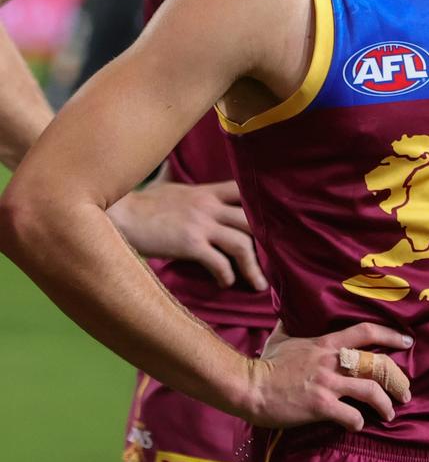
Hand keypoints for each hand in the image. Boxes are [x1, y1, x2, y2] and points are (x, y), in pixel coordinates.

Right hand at [108, 179, 266, 290]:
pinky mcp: (189, 244)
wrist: (119, 214)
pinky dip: (227, 275)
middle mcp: (209, 206)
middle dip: (267, 242)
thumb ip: (187, 188)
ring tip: (258, 284)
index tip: (275, 226)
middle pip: (252, 221)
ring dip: (253, 267)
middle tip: (276, 261)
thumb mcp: (171, 188)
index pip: (245, 193)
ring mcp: (200, 224)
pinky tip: (226, 283)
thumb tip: (183, 177)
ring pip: (241, 244)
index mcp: (207, 192)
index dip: (263, 208)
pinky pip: (218, 262)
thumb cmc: (142, 204)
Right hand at [248, 320, 412, 431]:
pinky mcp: (320, 406)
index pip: (366, 332)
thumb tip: (288, 310)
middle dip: (396, 379)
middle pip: (376, 365)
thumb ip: (291, 325)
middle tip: (405, 391)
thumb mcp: (280, 337)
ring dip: (385, 405)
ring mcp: (327, 383)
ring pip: (370, 391)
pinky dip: (358, 423)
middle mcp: (331, 361)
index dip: (391, 335)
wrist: (250, 387)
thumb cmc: (266, 363)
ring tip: (390, 414)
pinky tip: (358, 426)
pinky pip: (350, 416)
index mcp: (325, 344)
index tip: (407, 342)